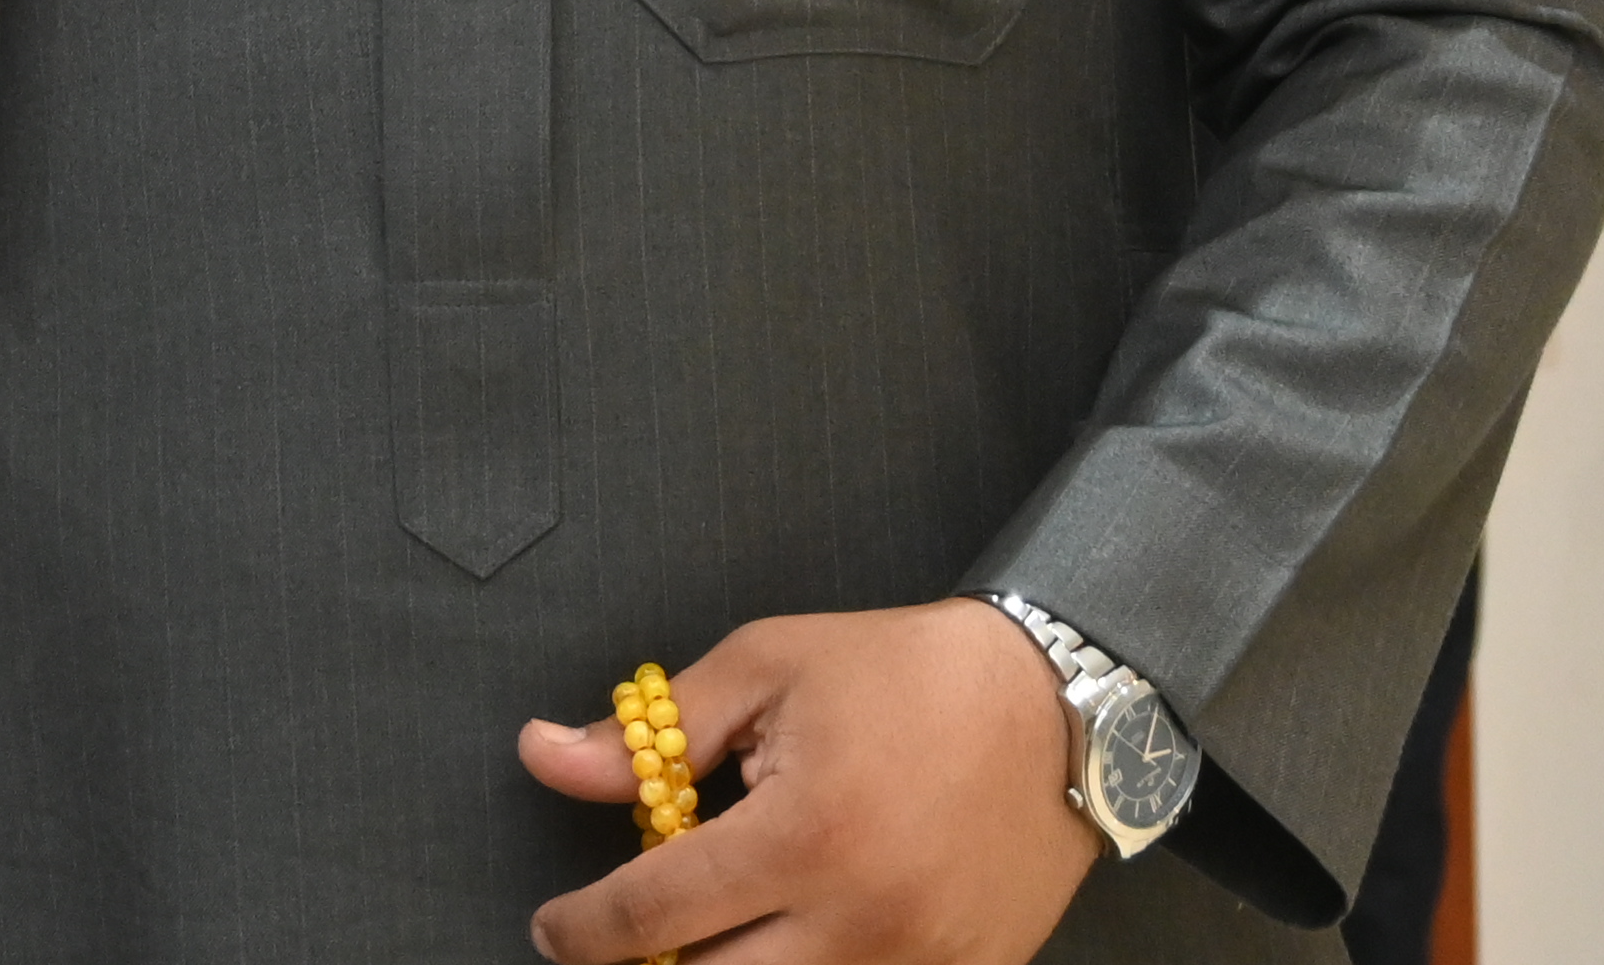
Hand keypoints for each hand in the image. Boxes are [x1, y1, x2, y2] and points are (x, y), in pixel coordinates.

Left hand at [518, 598, 1098, 963]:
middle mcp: (859, 919)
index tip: (553, 928)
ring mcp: (915, 963)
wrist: (1058, 706)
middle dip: (656, 964)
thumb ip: (653, 730)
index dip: (582, 930)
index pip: (653, 914)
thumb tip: (545, 753)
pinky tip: (800, 932)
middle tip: (640, 930)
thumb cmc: (906, 674)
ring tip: (725, 924)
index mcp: (801, 833)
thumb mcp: (768, 668)